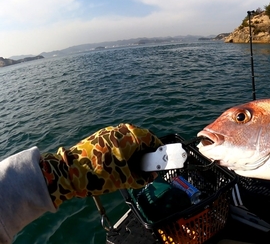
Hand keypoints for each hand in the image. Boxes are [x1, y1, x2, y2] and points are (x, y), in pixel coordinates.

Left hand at [39, 123, 162, 207]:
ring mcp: (109, 132)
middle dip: (145, 154)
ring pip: (128, 141)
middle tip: (145, 169)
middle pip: (141, 140)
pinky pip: (117, 143)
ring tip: (130, 170)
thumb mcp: (125, 180)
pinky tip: (117, 166)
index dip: (159, 152)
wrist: (68, 172)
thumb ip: (143, 178)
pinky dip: (122, 152)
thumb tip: (151, 175)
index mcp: (131, 136)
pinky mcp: (99, 137)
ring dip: (133, 154)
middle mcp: (121, 130)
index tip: (160, 163)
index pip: (152, 140)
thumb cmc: (100, 174)